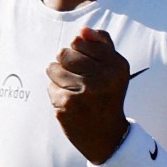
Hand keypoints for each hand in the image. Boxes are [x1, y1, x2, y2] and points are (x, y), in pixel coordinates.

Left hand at [46, 27, 131, 163]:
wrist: (108, 136)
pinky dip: (57, 93)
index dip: (78, 50)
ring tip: (72, 88)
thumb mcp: (115, 68)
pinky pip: (50, 87)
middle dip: (65, 62)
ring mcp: (83, 92)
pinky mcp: (67, 106)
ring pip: (53, 69)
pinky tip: (70, 103)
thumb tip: (82, 30)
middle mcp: (102, 78)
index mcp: (116, 65)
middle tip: (76, 76)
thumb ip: (101, 44)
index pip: (80, 41)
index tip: (86, 63)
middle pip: (64, 53)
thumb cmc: (109, 95)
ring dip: (58, 77)